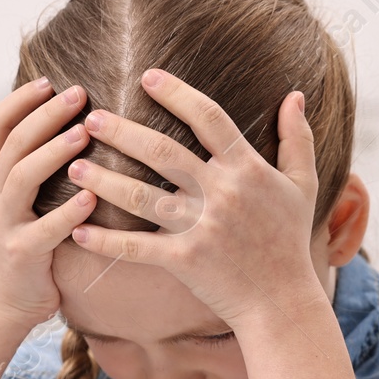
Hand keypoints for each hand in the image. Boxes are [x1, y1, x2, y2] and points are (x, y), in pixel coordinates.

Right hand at [0, 77, 97, 329]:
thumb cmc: (16, 250)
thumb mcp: (11, 202)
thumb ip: (28, 167)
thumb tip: (65, 126)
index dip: (21, 99)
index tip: (50, 81)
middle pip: (13, 142)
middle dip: (45, 114)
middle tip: (77, 95)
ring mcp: (2, 223)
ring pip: (23, 176)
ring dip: (54, 151)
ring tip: (84, 133)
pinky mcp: (20, 253)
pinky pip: (45, 229)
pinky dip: (69, 212)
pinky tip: (93, 197)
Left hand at [64, 70, 320, 328]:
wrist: (283, 302)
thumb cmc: (290, 242)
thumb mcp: (304, 185)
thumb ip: (297, 139)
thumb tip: (296, 95)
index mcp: (247, 169)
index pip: (208, 118)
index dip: (177, 94)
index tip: (148, 76)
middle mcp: (222, 193)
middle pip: (163, 152)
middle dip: (123, 132)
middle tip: (91, 118)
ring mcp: (201, 227)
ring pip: (142, 197)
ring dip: (104, 181)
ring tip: (74, 167)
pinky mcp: (184, 261)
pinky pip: (137, 248)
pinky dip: (106, 242)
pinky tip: (77, 231)